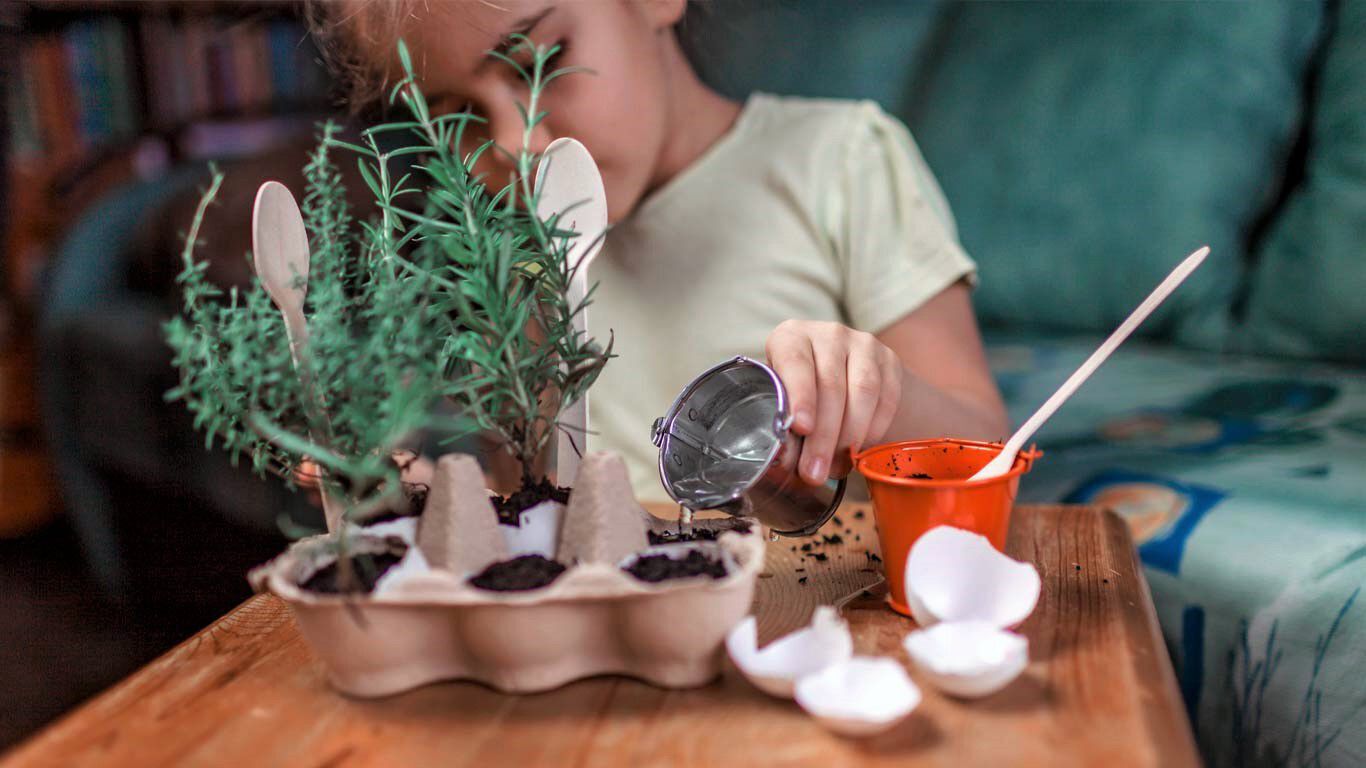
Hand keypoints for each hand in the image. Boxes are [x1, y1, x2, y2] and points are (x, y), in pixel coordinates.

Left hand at [765, 320, 903, 483]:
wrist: (837, 371)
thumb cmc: (796, 389)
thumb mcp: (779, 395)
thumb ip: (781, 419)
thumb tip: (788, 460)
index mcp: (791, 337)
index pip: (796, 363)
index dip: (800, 396)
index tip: (801, 428)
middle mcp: (829, 334)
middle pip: (831, 385)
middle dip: (823, 436)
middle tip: (815, 471)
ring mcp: (862, 345)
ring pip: (863, 391)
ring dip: (850, 437)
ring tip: (837, 468)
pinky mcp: (889, 361)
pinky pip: (886, 399)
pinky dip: (873, 431)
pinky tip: (858, 451)